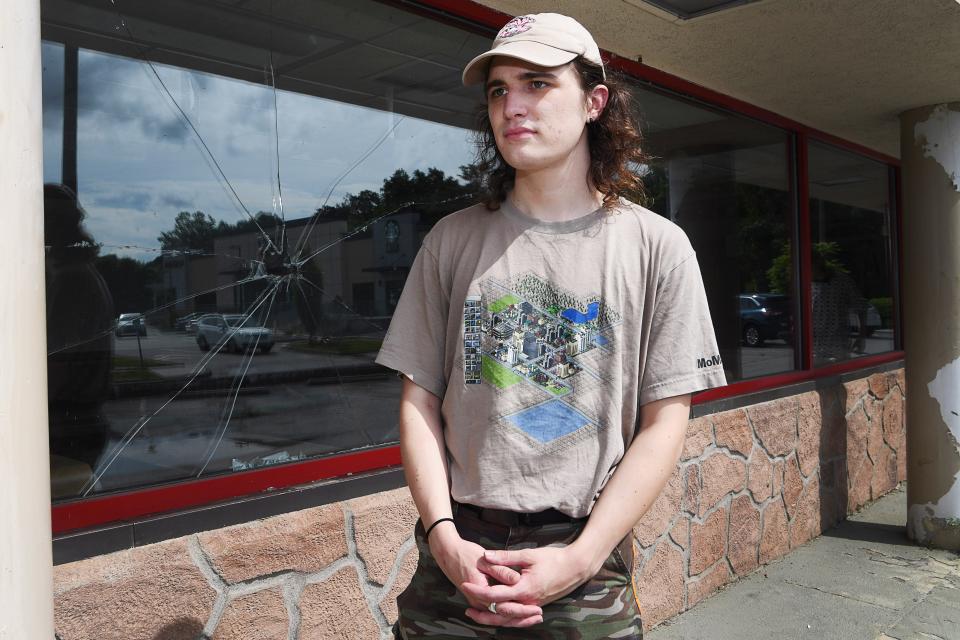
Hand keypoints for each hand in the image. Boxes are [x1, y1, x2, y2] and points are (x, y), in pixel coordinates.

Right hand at [428, 524, 543, 626]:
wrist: (447, 553)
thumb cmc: (466, 554)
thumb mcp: (485, 560)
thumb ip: (501, 570)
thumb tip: (517, 579)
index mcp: (481, 592)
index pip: (504, 606)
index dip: (522, 609)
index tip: (536, 608)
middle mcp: (478, 601)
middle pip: (502, 617)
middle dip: (522, 619)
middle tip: (539, 616)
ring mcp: (477, 602)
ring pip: (498, 617)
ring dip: (516, 619)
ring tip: (533, 618)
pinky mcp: (477, 599)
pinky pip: (493, 612)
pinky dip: (507, 615)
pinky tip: (518, 613)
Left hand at [461, 545, 599, 624]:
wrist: (575, 568)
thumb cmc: (553, 559)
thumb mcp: (528, 554)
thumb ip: (506, 557)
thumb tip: (486, 556)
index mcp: (524, 589)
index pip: (495, 595)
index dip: (478, 591)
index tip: (465, 585)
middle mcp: (528, 602)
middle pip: (499, 615)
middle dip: (481, 613)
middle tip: (466, 609)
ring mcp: (533, 606)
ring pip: (509, 620)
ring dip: (492, 619)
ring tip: (476, 615)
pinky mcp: (536, 606)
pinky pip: (518, 618)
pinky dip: (506, 619)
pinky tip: (497, 615)